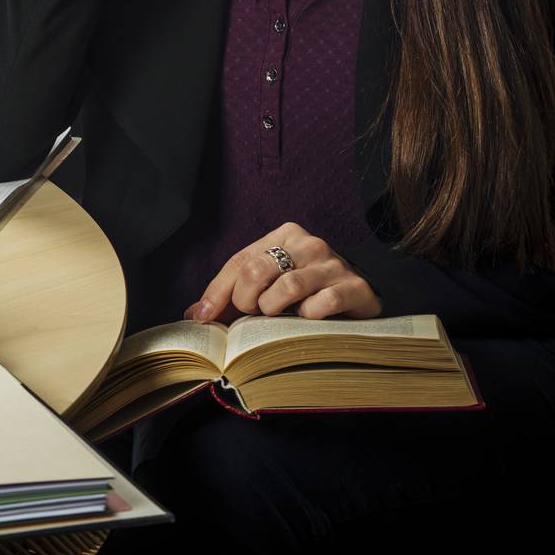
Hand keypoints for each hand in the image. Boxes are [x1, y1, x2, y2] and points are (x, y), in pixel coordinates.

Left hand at [182, 222, 382, 323]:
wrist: (361, 295)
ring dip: (274, 309)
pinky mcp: (354, 287)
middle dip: (246, 300)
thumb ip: (234, 293)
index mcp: (285, 234)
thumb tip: (194, 315)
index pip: (240, 261)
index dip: (218, 291)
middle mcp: (309, 244)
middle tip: (253, 314)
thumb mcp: (271, 283)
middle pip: (258, 270)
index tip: (203, 317)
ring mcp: (333, 264)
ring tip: (279, 317)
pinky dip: (308, 316)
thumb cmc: (308, 290)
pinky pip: (322, 303)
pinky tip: (308, 320)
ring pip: (287, 287)